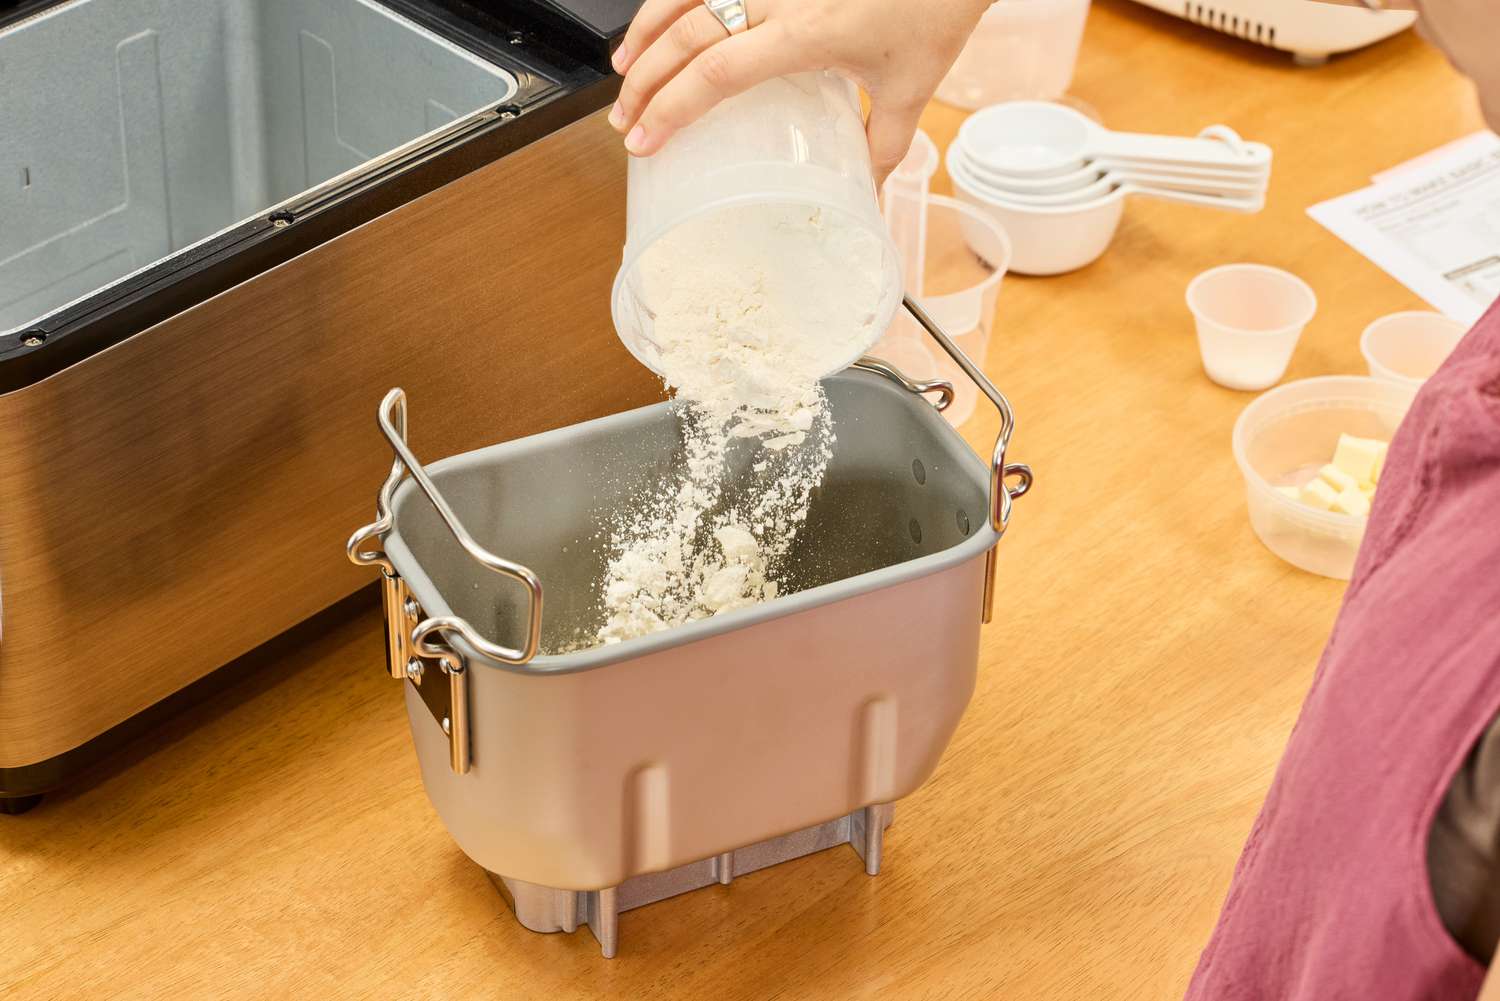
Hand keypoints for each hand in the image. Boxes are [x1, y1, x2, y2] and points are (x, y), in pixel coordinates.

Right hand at [608, 0, 990, 182]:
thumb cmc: (935, 4)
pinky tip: (660, 18)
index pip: (715, 71)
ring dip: (646, 30)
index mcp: (806, 32)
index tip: (644, 140)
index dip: (671, 108)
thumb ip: (882, 144)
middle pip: (685, 34)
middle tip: (624, 118)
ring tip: (623, 70)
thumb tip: (866, 192)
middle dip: (644, 79)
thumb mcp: (910, 87)